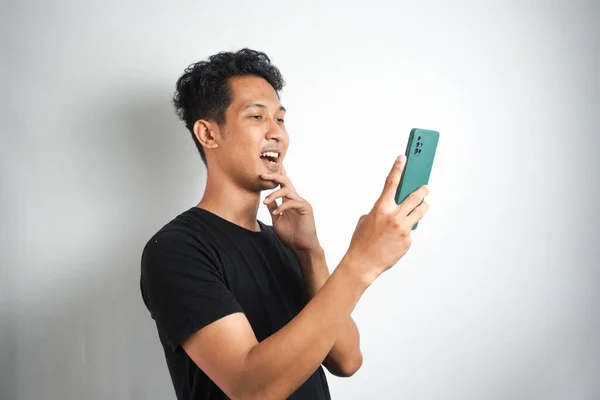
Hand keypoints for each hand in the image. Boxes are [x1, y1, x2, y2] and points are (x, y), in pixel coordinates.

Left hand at [261, 165, 320, 252]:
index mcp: (289, 201)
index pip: (282, 185)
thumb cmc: (290, 235)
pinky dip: (282, 206)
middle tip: (263, 176)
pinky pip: (292, 202)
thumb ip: (273, 208)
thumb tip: (266, 199)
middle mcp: (296, 199)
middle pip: (286, 181)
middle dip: (274, 176)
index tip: (263, 173)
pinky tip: (275, 213)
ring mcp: (301, 203)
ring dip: (274, 194)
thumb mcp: (277, 220)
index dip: (275, 177)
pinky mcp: (306, 208)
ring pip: (287, 190)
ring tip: (265, 202)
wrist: (301, 247)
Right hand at [345, 155, 429, 284]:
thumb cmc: (362, 241)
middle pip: (415, 196)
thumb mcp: (367, 219)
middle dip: (422, 191)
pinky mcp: (407, 240)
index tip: (404, 157)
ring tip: (422, 205)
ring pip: (420, 212)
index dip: (398, 167)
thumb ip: (381, 210)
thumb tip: (393, 207)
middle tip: (424, 187)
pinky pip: (411, 229)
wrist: (363, 263)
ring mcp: (403, 228)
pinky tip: (399, 234)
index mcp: (381, 207)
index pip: (392, 182)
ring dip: (422, 207)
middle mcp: (394, 216)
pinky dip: (408, 229)